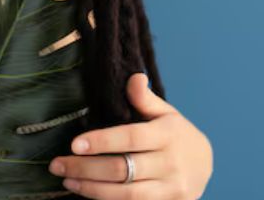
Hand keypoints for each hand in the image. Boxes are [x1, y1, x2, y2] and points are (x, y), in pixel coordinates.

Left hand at [48, 73, 212, 198]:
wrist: (206, 164)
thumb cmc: (176, 132)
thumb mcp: (165, 111)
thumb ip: (145, 98)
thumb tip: (134, 76)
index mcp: (167, 134)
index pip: (129, 138)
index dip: (101, 142)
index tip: (73, 143)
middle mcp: (170, 163)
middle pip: (122, 169)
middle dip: (86, 168)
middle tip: (57, 164)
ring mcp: (171, 189)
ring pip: (126, 194)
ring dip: (92, 189)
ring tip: (66, 180)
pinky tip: (86, 192)